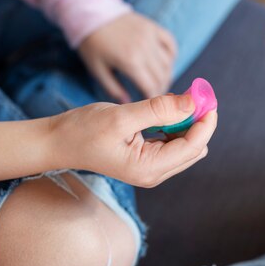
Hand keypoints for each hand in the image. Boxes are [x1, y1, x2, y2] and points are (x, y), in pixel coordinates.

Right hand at [48, 94, 216, 186]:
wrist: (57, 142)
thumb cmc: (82, 130)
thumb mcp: (121, 117)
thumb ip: (158, 110)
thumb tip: (192, 102)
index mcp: (149, 168)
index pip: (194, 146)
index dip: (205, 120)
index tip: (206, 95)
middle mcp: (155, 172)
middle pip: (195, 146)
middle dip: (198, 120)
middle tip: (192, 92)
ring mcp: (152, 167)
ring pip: (186, 143)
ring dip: (185, 120)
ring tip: (172, 100)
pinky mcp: (147, 157)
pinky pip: (172, 140)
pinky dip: (174, 123)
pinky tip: (162, 110)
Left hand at [79, 12, 176, 102]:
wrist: (92, 13)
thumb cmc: (92, 44)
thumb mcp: (97, 70)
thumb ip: (113, 89)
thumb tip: (127, 103)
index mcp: (130, 61)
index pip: (151, 87)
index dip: (153, 98)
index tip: (150, 103)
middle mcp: (144, 48)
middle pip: (162, 76)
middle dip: (161, 89)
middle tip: (156, 95)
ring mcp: (151, 36)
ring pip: (168, 62)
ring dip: (167, 75)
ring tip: (160, 82)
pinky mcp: (153, 27)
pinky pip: (171, 44)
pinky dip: (171, 56)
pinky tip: (165, 63)